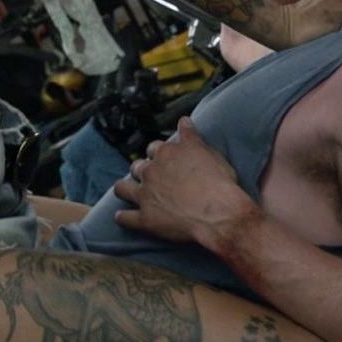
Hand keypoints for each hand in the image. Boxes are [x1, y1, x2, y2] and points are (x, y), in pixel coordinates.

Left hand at [114, 119, 257, 245]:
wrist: (217, 213)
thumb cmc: (219, 182)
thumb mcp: (210, 151)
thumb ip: (192, 137)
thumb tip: (184, 122)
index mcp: (167, 154)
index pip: (155, 148)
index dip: (159, 153)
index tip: (165, 158)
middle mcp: (151, 171)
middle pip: (137, 166)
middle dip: (142, 170)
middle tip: (151, 177)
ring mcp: (145, 195)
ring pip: (122, 188)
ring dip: (124, 188)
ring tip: (127, 191)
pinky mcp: (145, 219)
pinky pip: (125, 218)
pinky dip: (123, 217)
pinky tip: (122, 217)